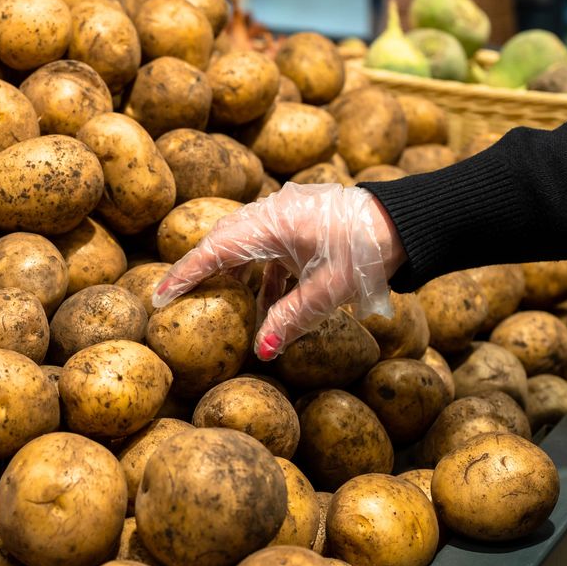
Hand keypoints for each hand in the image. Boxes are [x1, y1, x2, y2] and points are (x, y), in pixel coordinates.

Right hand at [153, 183, 405, 360]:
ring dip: (233, 275)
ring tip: (223, 308)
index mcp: (270, 223)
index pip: (213, 250)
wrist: (407, 223)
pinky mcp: (302, 224)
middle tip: (177, 300)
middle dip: (201, 272)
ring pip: (245, 244)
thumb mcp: (328, 291)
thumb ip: (290, 319)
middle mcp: (272, 213)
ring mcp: (287, 216)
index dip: (183, 275)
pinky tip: (268, 305)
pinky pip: (268, 248)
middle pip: (222, 242)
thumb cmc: (368, 251)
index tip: (158, 297)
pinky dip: (261, 275)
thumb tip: (262, 352)